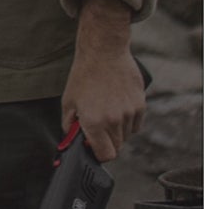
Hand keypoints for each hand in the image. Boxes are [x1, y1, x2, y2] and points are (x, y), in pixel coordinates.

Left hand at [63, 19, 145, 161]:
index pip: (106, 155)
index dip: (99, 154)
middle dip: (106, 142)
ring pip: (126, 135)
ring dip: (117, 131)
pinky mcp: (141, 105)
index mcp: (95, 123)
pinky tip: (117, 109)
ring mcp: (130, 113)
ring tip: (106, 113)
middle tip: (96, 128)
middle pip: (117, 147)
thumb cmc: (83, 77)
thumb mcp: (68, 103)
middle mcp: (115, 121)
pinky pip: (136, 125)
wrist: (103, 53)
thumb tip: (74, 141)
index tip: (93, 148)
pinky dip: (128, 122)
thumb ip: (70, 126)